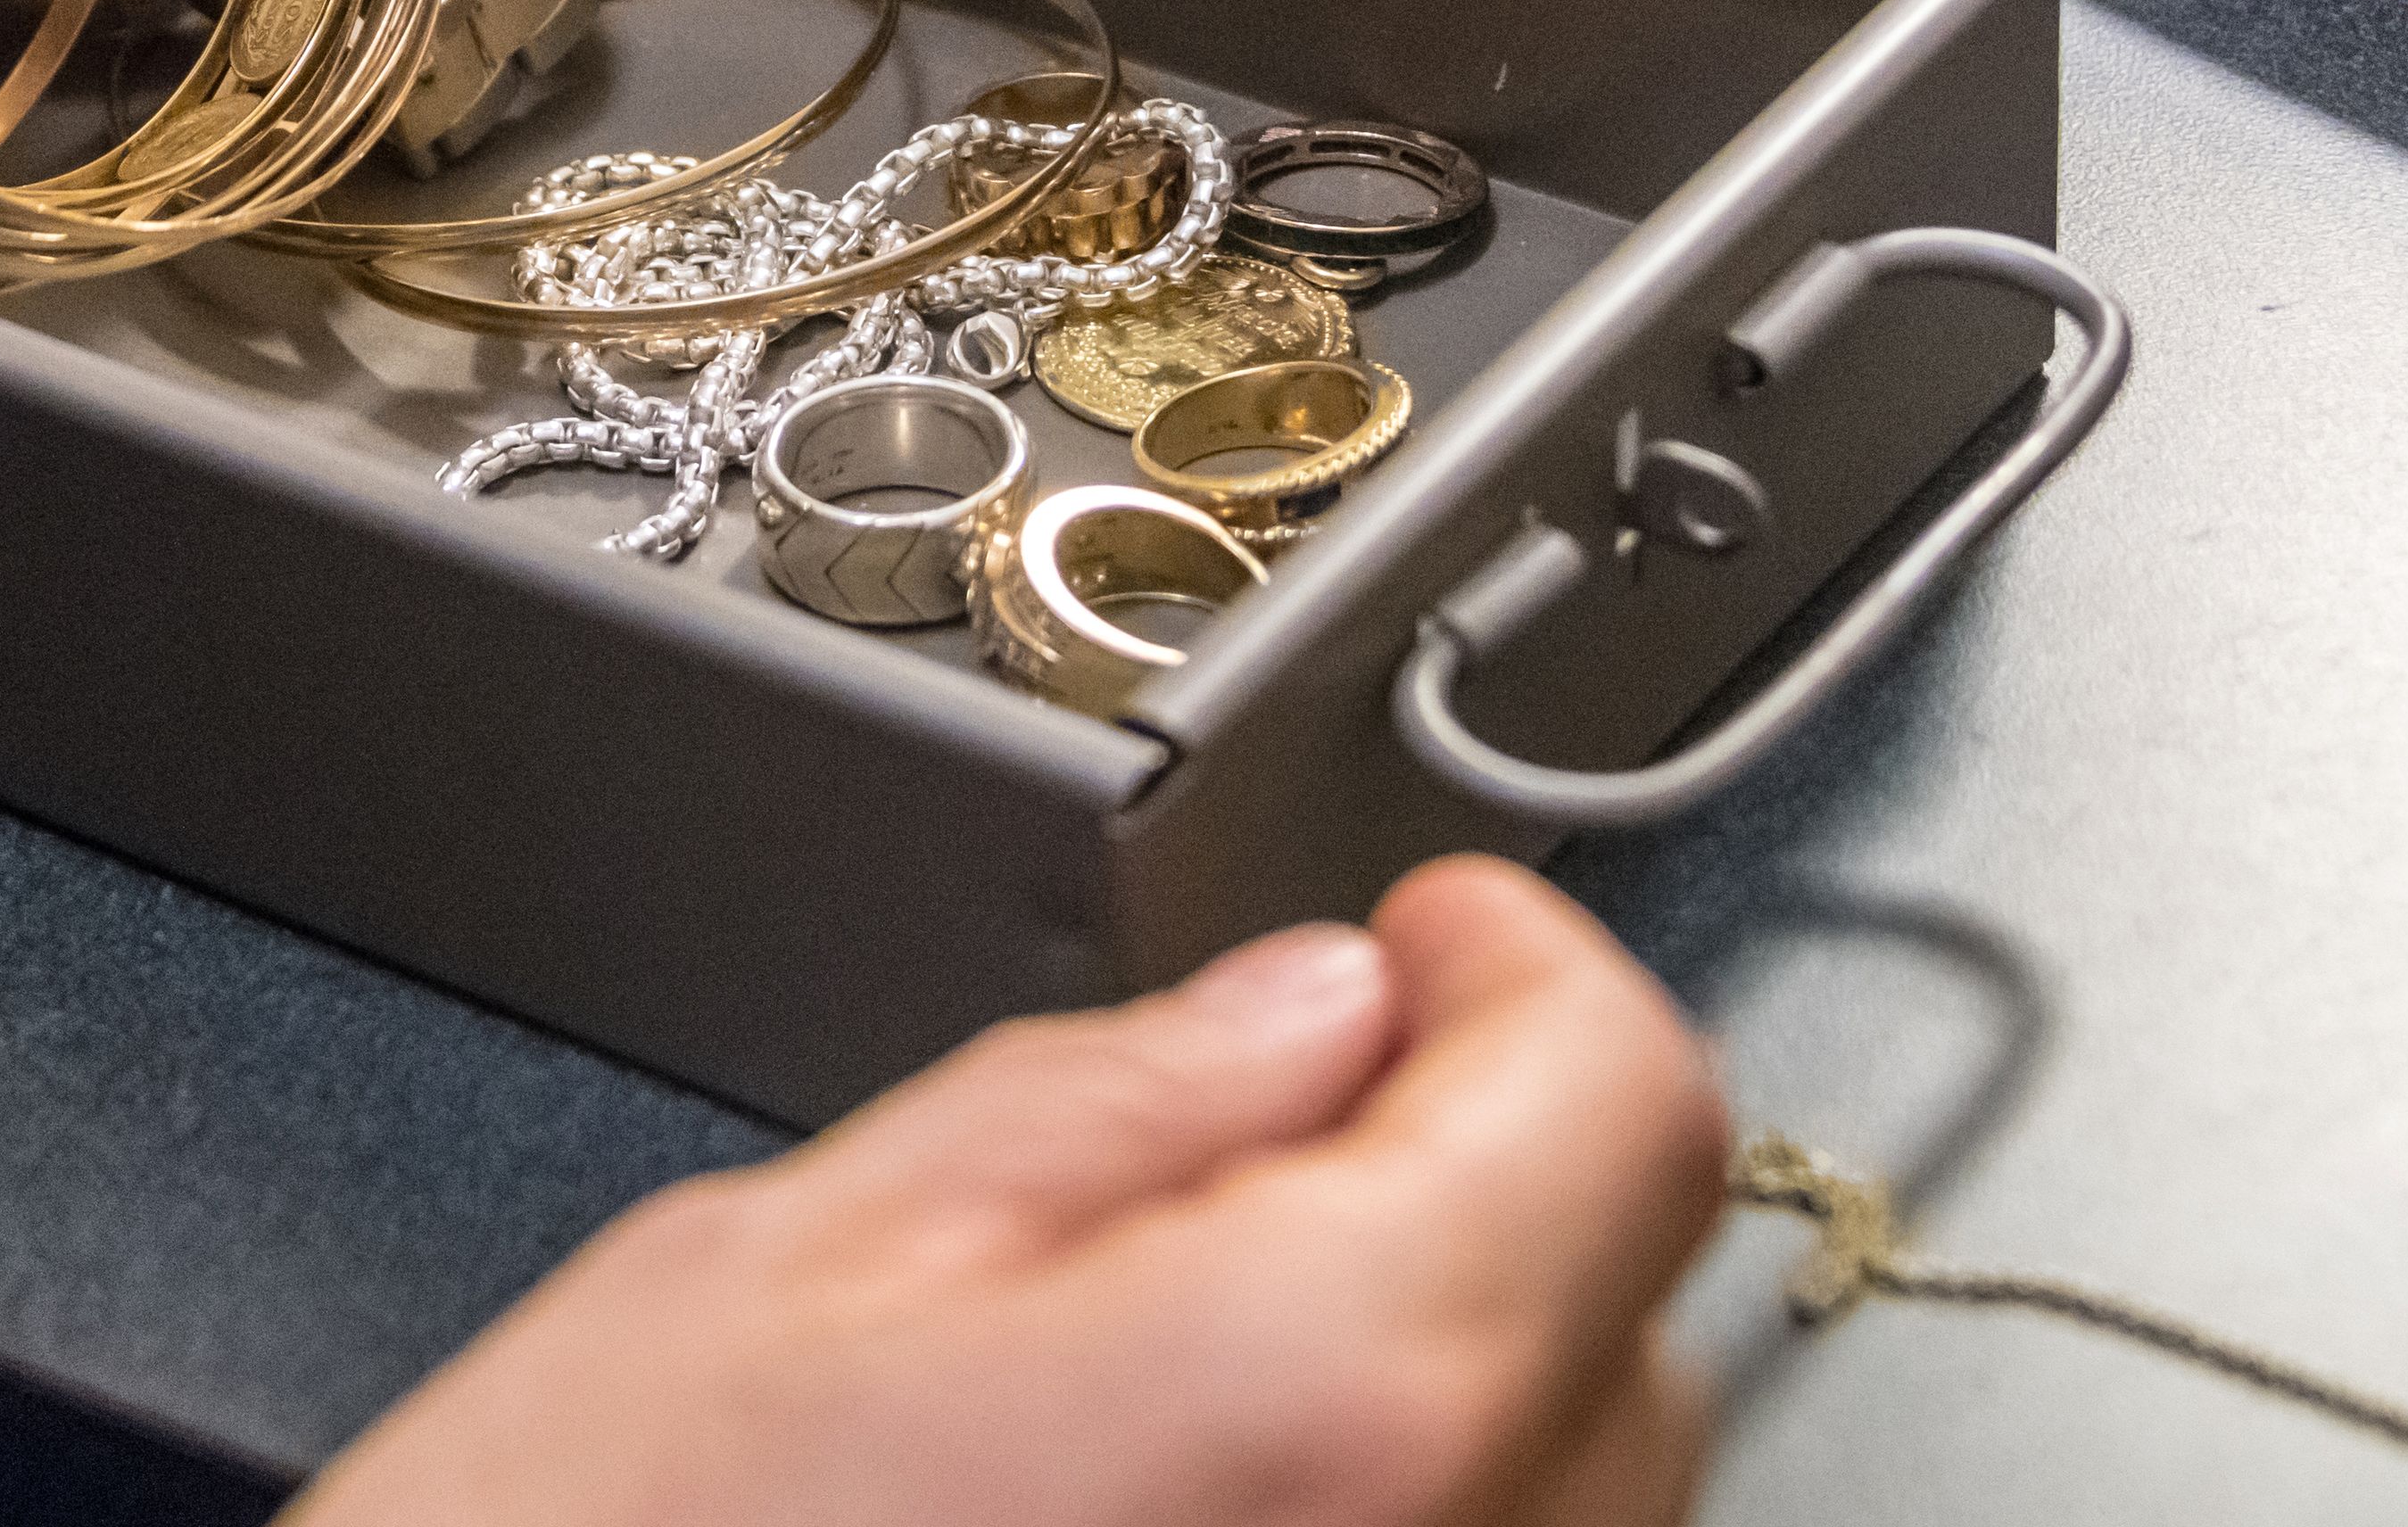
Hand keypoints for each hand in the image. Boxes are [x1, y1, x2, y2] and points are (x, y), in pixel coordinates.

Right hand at [291, 859, 1727, 1526]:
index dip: (1513, 971)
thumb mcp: (785, 1259)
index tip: (1417, 938)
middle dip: (1460, 1173)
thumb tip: (1298, 1014)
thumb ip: (1101, 1109)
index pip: (1619, 1101)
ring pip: (1575, 1489)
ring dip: (1433, 1380)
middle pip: (1622, 1304)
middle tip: (1241, 1129)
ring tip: (1145, 1376)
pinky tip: (1159, 1520)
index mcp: (1330, 1395)